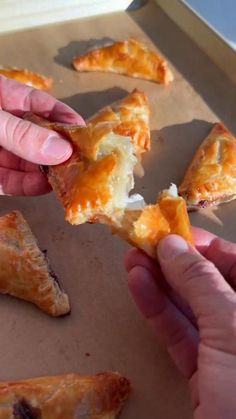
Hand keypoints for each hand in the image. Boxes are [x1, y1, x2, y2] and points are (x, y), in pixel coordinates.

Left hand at [0, 75, 84, 194]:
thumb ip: (20, 133)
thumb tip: (62, 149)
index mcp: (0, 98)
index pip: (38, 104)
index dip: (62, 116)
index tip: (84, 131)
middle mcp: (2, 126)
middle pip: (37, 136)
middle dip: (60, 148)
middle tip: (84, 161)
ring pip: (27, 162)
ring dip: (48, 170)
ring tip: (70, 177)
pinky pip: (11, 181)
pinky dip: (28, 186)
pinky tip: (45, 186)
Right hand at [125, 227, 235, 418]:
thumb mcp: (230, 327)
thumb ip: (201, 282)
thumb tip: (173, 244)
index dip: (208, 247)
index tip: (175, 232)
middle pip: (212, 285)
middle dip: (177, 263)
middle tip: (145, 243)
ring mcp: (228, 354)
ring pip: (191, 309)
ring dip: (160, 283)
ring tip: (132, 259)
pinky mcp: (205, 376)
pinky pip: (180, 335)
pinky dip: (157, 310)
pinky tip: (138, 286)